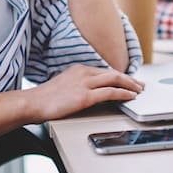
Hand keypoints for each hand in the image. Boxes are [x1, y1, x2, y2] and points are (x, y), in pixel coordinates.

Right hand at [25, 65, 143, 122]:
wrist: (33, 103)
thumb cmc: (45, 98)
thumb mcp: (65, 84)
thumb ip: (79, 84)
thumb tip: (91, 92)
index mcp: (79, 69)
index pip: (105, 71)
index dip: (119, 76)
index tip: (128, 80)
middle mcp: (84, 73)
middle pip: (113, 73)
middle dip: (129, 79)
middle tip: (139, 84)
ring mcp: (85, 84)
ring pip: (115, 80)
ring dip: (130, 85)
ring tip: (139, 91)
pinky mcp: (85, 97)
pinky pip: (110, 93)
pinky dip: (123, 94)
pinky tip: (130, 97)